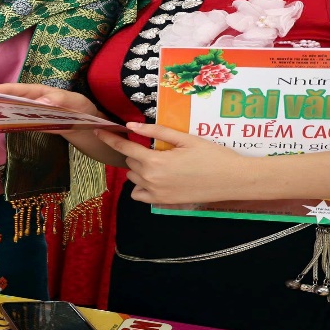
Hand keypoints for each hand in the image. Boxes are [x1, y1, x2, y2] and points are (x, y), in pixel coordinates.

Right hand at [0, 83, 101, 117]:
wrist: (93, 127)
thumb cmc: (86, 111)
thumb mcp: (79, 104)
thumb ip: (63, 102)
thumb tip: (40, 102)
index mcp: (41, 92)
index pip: (16, 90)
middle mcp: (34, 101)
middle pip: (9, 100)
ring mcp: (33, 113)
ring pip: (11, 111)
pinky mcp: (35, 125)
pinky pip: (18, 123)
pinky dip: (6, 124)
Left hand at [95, 122, 258, 204]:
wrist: (232, 180)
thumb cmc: (212, 155)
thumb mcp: (184, 139)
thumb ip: (156, 133)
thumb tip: (132, 126)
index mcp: (155, 162)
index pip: (124, 147)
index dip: (109, 138)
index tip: (98, 131)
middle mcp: (151, 180)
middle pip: (130, 162)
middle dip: (136, 153)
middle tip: (156, 148)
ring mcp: (156, 194)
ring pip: (134, 178)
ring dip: (139, 169)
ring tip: (159, 162)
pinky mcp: (164, 203)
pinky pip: (140, 196)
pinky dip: (142, 187)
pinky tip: (155, 178)